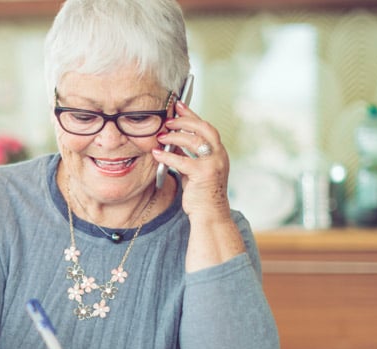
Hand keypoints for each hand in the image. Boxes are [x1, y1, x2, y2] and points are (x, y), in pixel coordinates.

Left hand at [152, 100, 231, 222]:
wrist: (211, 215)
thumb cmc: (201, 194)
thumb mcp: (194, 170)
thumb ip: (187, 155)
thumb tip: (172, 141)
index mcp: (218, 152)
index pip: (206, 127)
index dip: (192, 115)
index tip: (179, 105)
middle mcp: (219, 155)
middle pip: (204, 128)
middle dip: (184, 121)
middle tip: (168, 120)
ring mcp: (214, 164)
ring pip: (194, 140)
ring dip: (175, 135)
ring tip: (161, 135)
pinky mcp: (204, 174)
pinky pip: (182, 160)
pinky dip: (167, 155)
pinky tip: (157, 153)